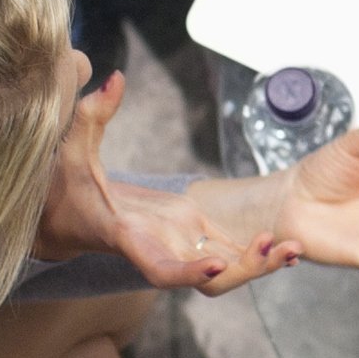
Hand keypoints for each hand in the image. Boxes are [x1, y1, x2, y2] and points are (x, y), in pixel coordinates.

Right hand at [36, 66, 295, 290]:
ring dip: (258, 264)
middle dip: (244, 270)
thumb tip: (116, 78)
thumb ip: (92, 115)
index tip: (215, 265)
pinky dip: (254, 251)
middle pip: (207, 278)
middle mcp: (161, 248)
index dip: (187, 273)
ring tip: (294, 248)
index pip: (160, 269)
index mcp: (132, 238)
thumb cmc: (64, 188)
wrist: (66, 215)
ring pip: (223, 269)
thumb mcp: (71, 149)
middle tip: (279, 248)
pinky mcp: (189, 233)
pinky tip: (286, 242)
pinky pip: (226, 251)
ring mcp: (178, 244)